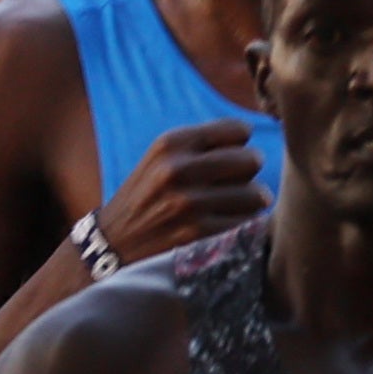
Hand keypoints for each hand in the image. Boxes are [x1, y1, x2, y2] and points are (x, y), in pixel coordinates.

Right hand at [94, 121, 270, 267]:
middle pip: (252, 160)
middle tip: (231, 185)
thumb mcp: (163, 159)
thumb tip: (258, 136)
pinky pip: (249, 223)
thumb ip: (205, 145)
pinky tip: (223, 227)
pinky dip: (244, 226)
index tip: (230, 157)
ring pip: (257, 195)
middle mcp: (177, 169)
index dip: (240, 145)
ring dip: (249, 203)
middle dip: (248, 174)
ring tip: (225, 207)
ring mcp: (188, 203)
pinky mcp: (199, 234)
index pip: (238, 130)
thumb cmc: (151, 196)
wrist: (114, 243)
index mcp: (169, 143)